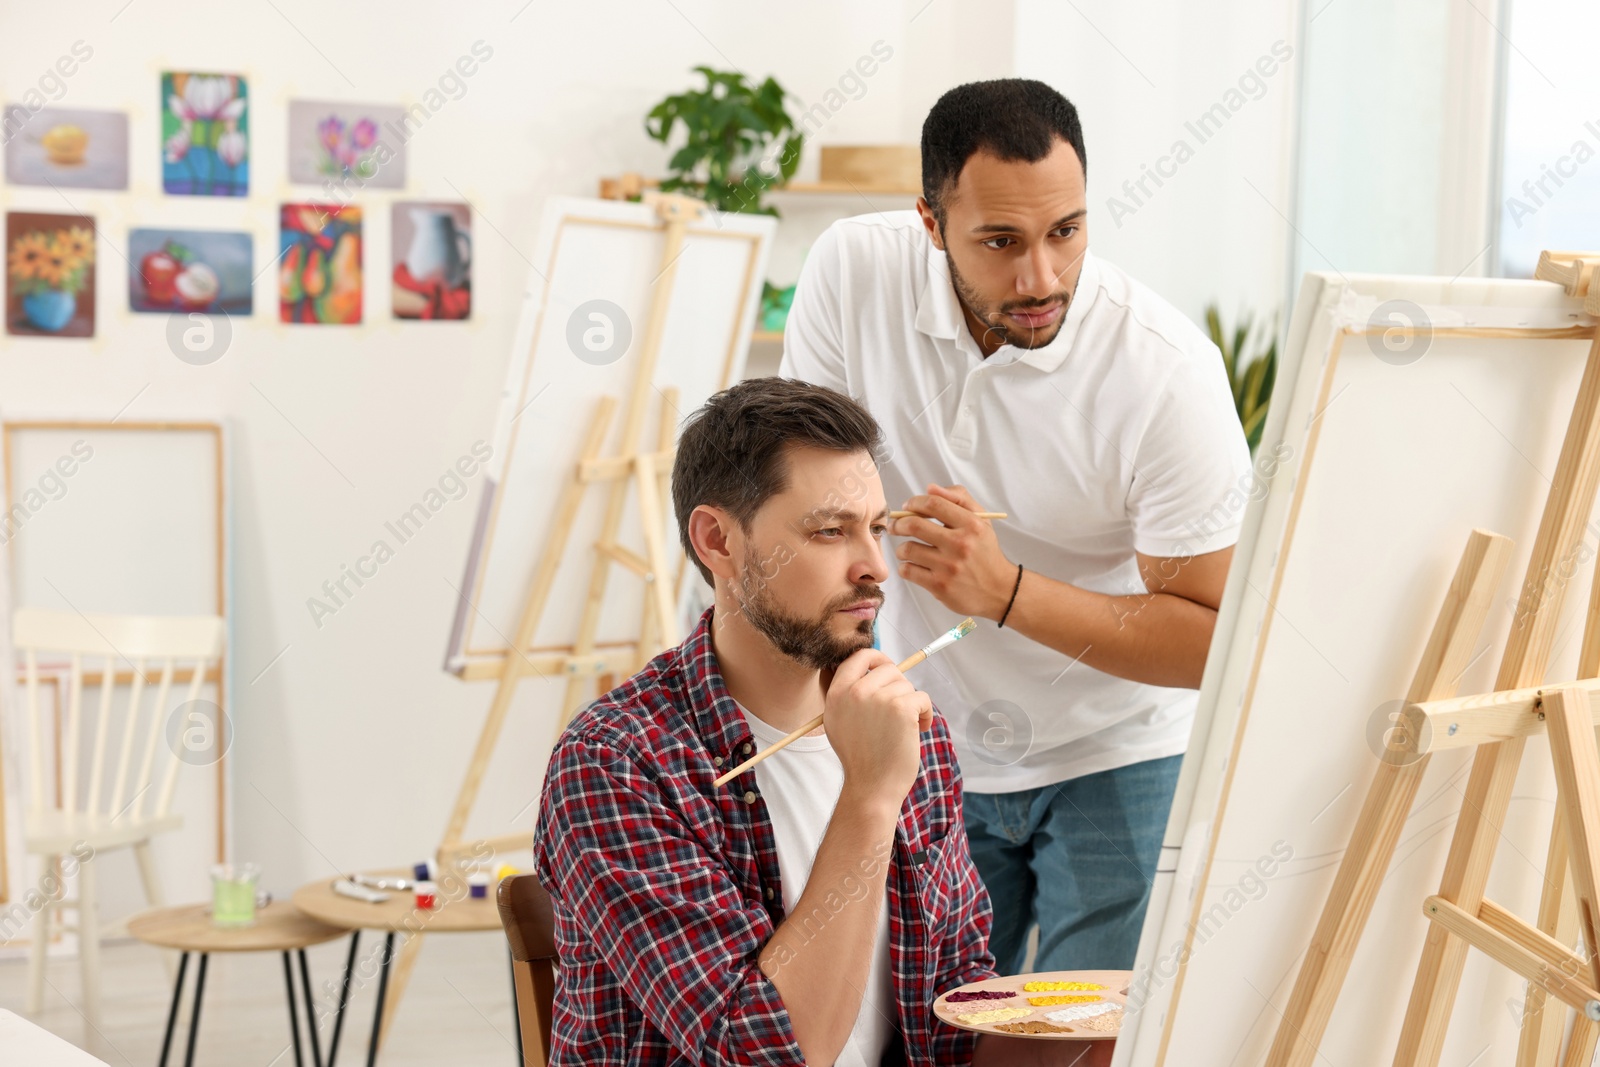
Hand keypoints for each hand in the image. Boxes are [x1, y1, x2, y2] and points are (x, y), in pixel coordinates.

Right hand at [823, 647, 931, 810]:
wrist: (871, 787)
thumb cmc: (862, 758)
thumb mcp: (840, 722)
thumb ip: (850, 696)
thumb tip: (874, 671)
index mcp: (837, 693)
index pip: (858, 657)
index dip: (877, 659)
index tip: (889, 670)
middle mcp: (855, 691)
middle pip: (889, 669)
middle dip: (900, 688)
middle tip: (901, 712)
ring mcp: (878, 698)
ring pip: (907, 685)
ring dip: (913, 704)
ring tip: (907, 728)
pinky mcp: (901, 708)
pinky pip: (922, 697)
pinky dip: (926, 714)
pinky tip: (920, 730)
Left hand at [891, 484, 1014, 619]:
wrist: (999, 590)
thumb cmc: (985, 552)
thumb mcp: (981, 520)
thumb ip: (959, 498)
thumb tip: (929, 488)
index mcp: (972, 524)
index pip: (934, 503)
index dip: (914, 502)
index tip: (908, 507)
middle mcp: (960, 544)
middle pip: (914, 525)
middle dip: (899, 524)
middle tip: (896, 526)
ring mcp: (949, 567)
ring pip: (907, 549)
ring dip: (902, 549)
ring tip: (908, 550)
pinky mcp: (940, 586)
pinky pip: (908, 571)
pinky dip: (905, 567)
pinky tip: (913, 566)